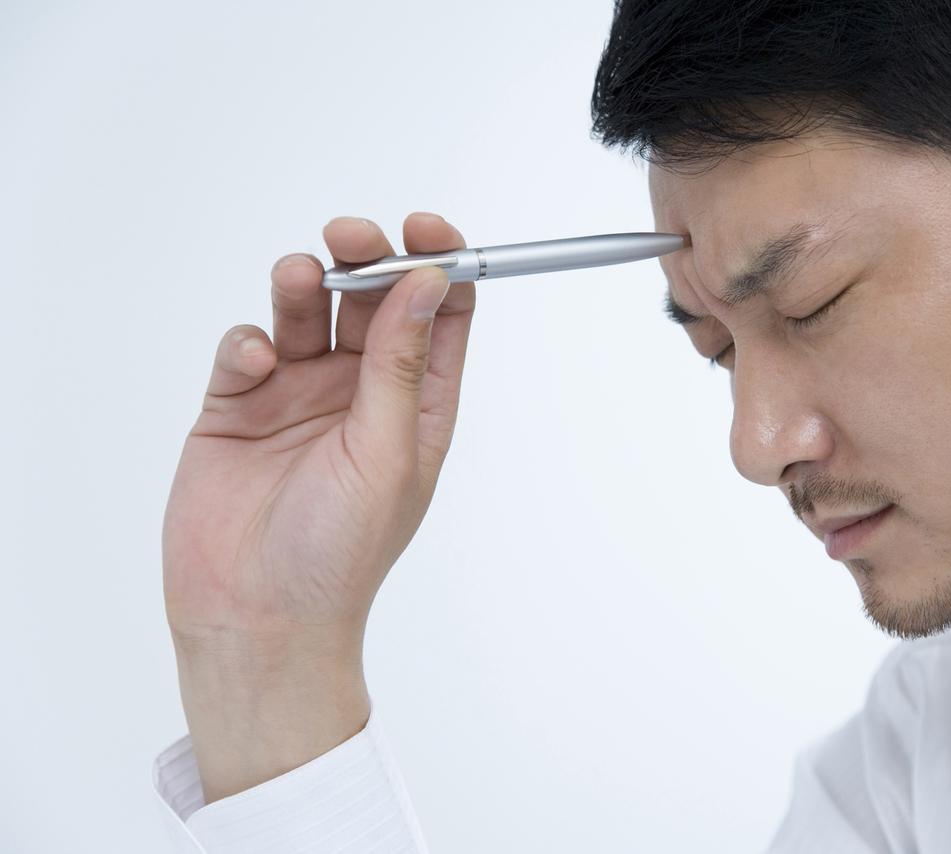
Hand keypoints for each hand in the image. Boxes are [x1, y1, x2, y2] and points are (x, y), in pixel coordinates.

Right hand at [162, 213, 475, 802]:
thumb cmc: (338, 556)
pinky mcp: (237, 408)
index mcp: (415, 405)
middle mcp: (359, 393)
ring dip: (304, 284)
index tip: (427, 229)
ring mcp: (297, 397)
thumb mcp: (387, 453)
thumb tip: (431, 284)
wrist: (256, 620)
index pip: (438, 316)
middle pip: (371, 300)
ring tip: (301, 275)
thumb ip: (401, 367)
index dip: (439, 264)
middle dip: (365, 258)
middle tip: (352, 235)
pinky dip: (249, 342)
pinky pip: (245, 349)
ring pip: (304, 313)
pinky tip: (252, 362)